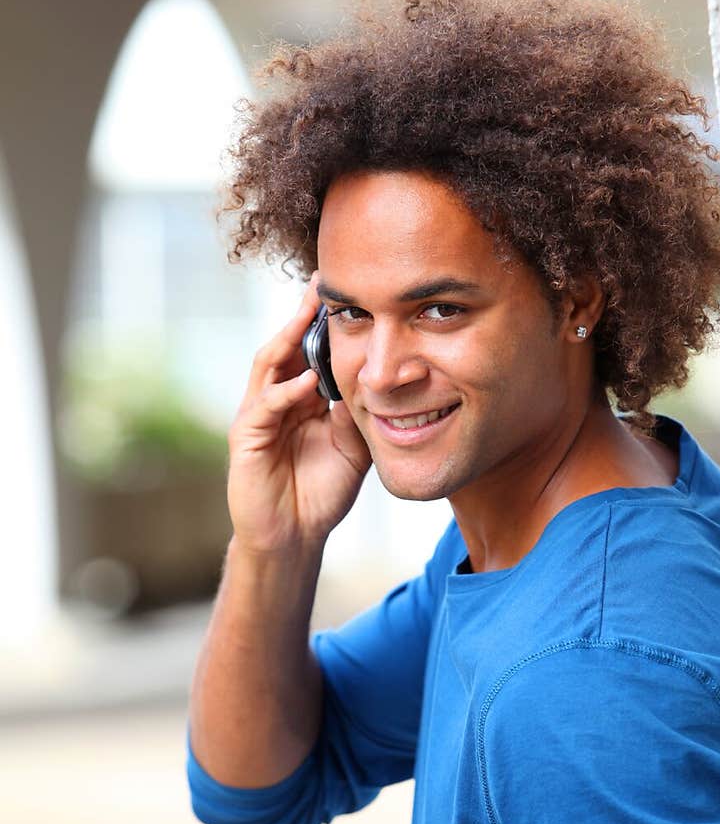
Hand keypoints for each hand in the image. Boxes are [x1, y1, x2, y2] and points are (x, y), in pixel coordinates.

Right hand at [226, 273, 371, 554]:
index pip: (310, 352)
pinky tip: (306, 379)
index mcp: (301, 399)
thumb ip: (358, 415)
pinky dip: (285, 391)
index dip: (324, 326)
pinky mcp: (245, 439)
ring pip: (269, 366)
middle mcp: (276, 400)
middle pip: (286, 347)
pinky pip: (265, 406)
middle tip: (322, 286)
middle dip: (303, 317)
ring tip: (309, 314)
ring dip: (288, 339)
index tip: (348, 295)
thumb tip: (370, 381)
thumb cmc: (322, 493)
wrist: (294, 537)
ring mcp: (257, 416)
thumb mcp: (352, 448)